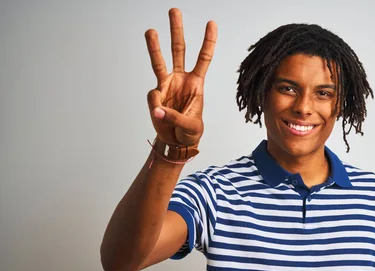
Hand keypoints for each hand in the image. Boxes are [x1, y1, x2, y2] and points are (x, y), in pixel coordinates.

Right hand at [145, 8, 216, 145]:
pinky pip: (153, 98)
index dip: (208, 41)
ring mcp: (167, 85)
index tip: (211, 23)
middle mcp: (181, 79)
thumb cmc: (189, 131)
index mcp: (197, 83)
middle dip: (177, 30)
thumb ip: (176, 117)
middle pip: (179, 50)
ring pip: (160, 61)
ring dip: (154, 46)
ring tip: (151, 31)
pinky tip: (160, 115)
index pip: (204, 58)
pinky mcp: (156, 95)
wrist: (176, 141)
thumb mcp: (191, 126)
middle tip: (174, 11)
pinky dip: (155, 107)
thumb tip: (158, 110)